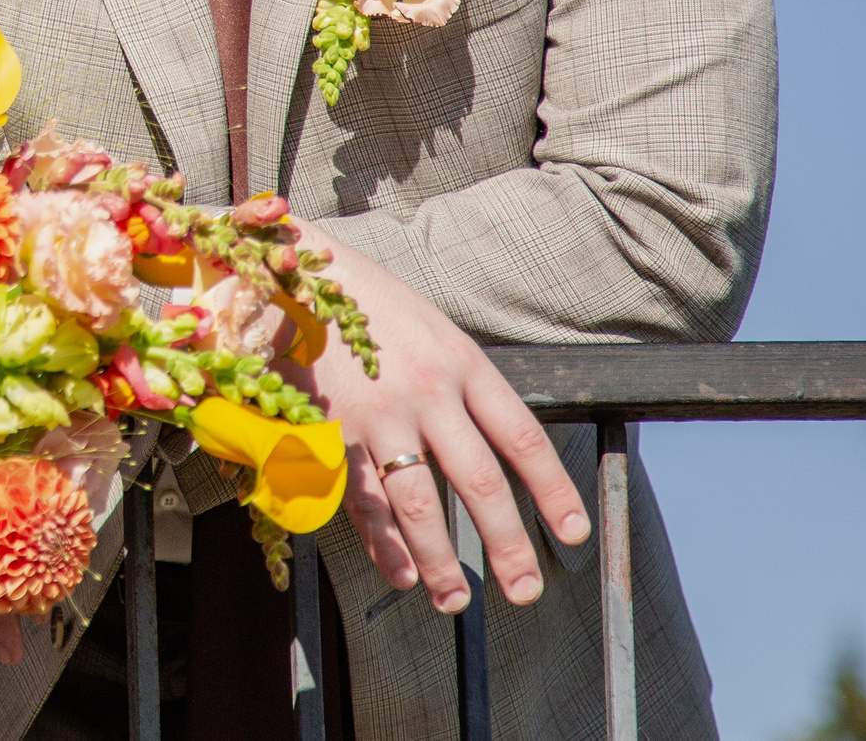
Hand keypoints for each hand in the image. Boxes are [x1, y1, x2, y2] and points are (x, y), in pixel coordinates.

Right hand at [289, 221, 589, 612]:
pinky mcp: (327, 427)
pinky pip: (359, 497)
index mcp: (461, 361)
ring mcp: (374, 413)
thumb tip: (499, 451)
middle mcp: (426, 390)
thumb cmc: (370, 303)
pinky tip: (398, 572)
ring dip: (441, 561)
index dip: (553, 491)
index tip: (572, 534)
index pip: (522, 437)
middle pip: (479, 482)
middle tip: (525, 592)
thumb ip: (462, 386)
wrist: (293, 266)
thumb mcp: (432, 329)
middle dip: (508, 545)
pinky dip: (381, 543)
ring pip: (417, 503)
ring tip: (456, 599)